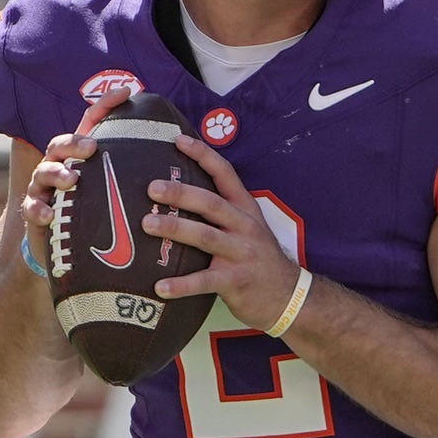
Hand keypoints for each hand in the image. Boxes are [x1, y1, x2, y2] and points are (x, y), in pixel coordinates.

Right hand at [23, 86, 128, 259]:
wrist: (65, 249)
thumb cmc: (97, 216)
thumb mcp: (118, 194)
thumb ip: (137, 177)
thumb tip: (181, 165)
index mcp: (82, 157)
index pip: (91, 125)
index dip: (105, 106)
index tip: (126, 92)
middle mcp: (60, 166)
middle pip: (60, 144)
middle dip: (74, 142)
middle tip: (92, 148)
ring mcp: (44, 188)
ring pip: (43, 172)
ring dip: (57, 173)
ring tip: (72, 179)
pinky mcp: (35, 212)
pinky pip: (31, 207)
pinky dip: (39, 210)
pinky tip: (49, 214)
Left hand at [149, 134, 305, 329]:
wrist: (289, 296)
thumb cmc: (258, 260)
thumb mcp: (247, 229)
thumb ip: (219, 214)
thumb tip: (175, 195)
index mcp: (245, 210)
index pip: (225, 175)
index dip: (203, 155)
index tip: (177, 140)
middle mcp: (245, 227)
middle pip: (211, 204)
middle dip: (181, 193)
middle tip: (152, 187)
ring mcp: (242, 254)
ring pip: (206, 237)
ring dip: (175, 228)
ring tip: (147, 224)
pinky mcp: (237, 281)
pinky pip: (205, 282)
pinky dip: (181, 285)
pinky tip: (160, 287)